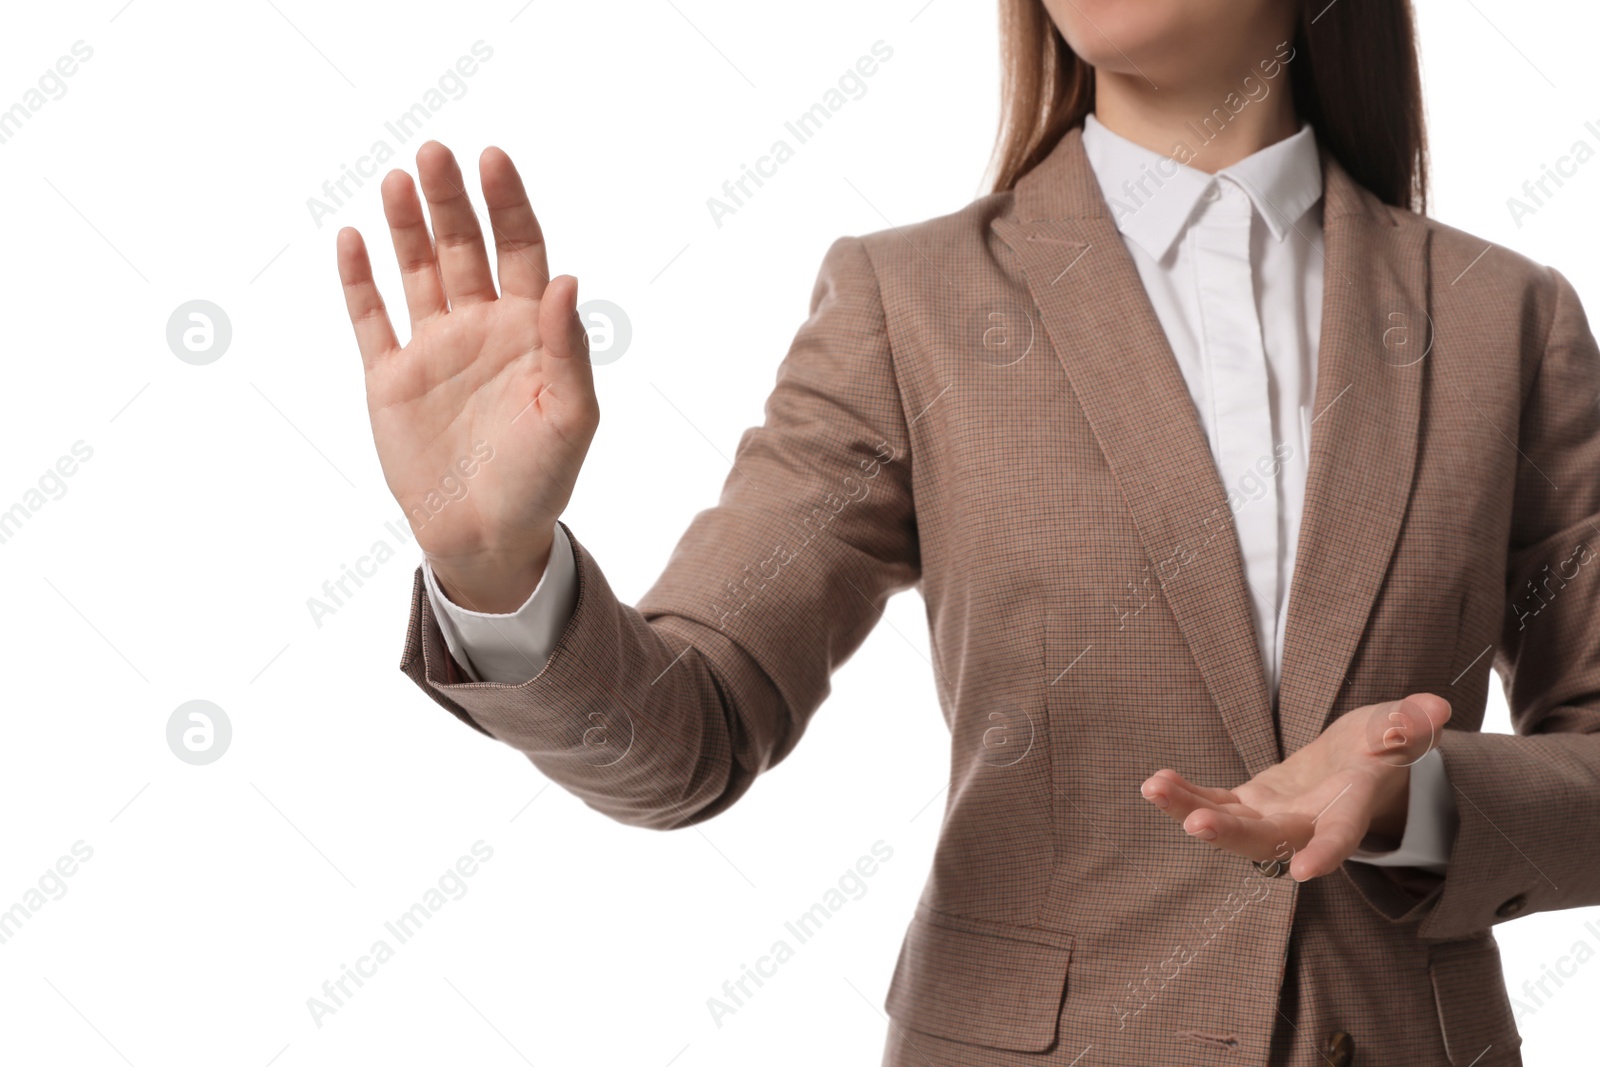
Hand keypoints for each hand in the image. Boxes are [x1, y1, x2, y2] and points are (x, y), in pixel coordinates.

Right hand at [336, 141, 597, 612]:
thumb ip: (569, 350)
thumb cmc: (541, 480)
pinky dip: (360, 280)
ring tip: (399, 178)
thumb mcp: (571, 418)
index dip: (509, 204)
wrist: (487, 537)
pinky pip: (371, 318)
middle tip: (436, 152)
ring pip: (417, 270)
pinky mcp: (390, 378)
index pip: (521, 249)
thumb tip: (566, 280)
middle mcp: (481, 327)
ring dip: (408, 224)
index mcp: (531, 330)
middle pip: (464, 247)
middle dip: (452, 200)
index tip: (493, 159)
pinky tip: (353, 238)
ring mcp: (433, 348)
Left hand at [1139, 693, 1452, 880]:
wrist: (1358, 760)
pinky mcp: (1250, 803)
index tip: (1306, 872)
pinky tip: (1156, 782)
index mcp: (1349, 806)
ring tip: (1154, 787)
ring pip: (1230, 825)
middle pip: (1268, 839)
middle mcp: (1308, 823)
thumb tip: (1434, 709)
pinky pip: (1214, 803)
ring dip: (1191, 811)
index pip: (1341, 834)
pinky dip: (1186, 796)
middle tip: (1197, 824)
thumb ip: (1412, 723)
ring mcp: (1274, 816)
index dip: (1327, 850)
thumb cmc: (1386, 741)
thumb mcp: (1403, 726)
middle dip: (1232, 834)